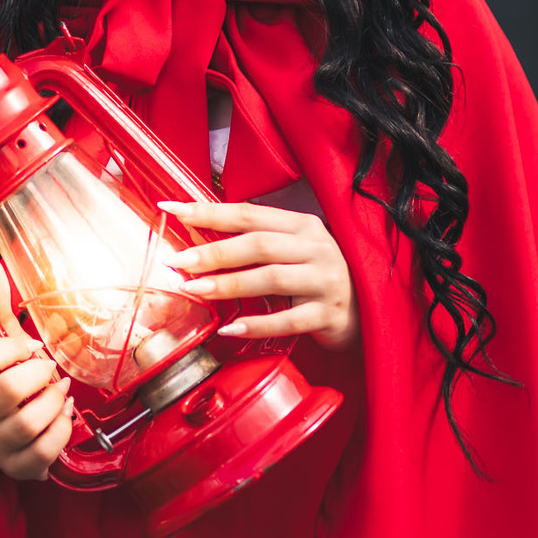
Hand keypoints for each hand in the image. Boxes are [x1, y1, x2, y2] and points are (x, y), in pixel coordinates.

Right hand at [0, 240, 73, 479]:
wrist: (14, 434)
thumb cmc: (9, 380)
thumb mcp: (0, 338)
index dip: (16, 348)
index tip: (26, 348)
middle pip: (10, 390)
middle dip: (41, 375)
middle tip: (49, 370)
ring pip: (31, 422)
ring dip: (55, 403)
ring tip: (57, 393)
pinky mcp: (15, 467)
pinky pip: (47, 451)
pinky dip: (63, 431)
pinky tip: (62, 418)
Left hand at [158, 199, 358, 352]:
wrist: (366, 311)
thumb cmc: (316, 277)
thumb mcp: (292, 250)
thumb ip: (255, 240)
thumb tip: (197, 234)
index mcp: (302, 225)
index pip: (247, 214)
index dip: (207, 211)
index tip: (170, 210)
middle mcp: (316, 248)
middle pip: (258, 245)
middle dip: (213, 252)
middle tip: (178, 261)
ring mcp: (326, 281)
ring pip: (271, 279)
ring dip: (229, 284)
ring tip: (195, 290)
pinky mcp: (329, 314)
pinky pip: (289, 320)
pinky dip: (258, 324)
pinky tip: (231, 327)